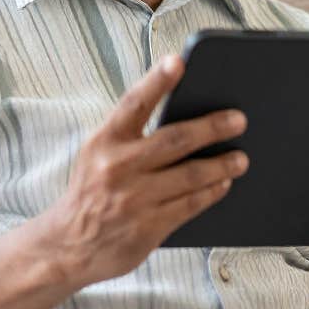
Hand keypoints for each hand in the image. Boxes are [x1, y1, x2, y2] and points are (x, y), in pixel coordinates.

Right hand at [39, 55, 248, 287]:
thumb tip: (184, 115)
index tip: (178, 61)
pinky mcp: (148, 228)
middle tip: (239, 119)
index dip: (156, 81)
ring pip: (191, 175)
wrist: (67, 246)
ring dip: (222, 165)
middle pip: (175, 139)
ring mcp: (135, 199)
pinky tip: (223, 184)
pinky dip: (212, 192)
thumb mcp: (97, 154)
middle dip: (212, 127)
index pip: (134, 103)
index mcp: (104, 141)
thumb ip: (131, 135)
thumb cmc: (91, 190)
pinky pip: (191, 205)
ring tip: (240, 158)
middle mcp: (118, 167)